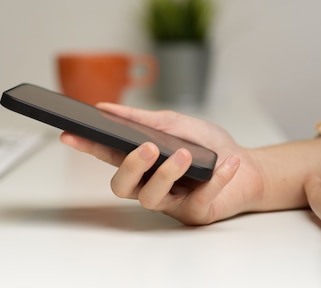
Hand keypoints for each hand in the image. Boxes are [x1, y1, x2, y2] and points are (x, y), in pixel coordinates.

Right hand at [59, 103, 265, 224]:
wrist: (250, 167)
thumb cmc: (209, 146)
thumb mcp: (177, 124)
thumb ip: (144, 119)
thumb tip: (107, 107)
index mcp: (141, 162)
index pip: (107, 154)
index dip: (87, 146)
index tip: (70, 134)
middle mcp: (149, 184)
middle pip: (121, 185)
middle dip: (130, 166)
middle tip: (146, 147)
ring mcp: (170, 201)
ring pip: (151, 197)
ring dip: (166, 173)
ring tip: (183, 154)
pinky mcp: (194, 214)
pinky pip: (197, 199)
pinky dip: (215, 178)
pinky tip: (225, 163)